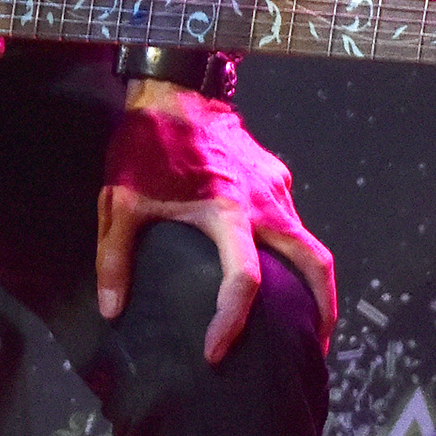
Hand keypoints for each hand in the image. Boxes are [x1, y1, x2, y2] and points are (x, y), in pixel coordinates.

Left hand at [96, 80, 336, 363]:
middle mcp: (264, 202)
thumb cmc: (148, 140)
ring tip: (304, 319)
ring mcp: (276, 187)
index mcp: (227, 210)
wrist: (176, 84)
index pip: (243, 280)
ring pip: (310, 242)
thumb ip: (114, 256)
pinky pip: (293, 221)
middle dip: (323, 310)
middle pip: (315, 264)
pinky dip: (294, 252)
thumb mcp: (121, 199)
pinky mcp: (275, 175)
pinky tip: (276, 268)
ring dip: (313, 283)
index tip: (216, 351)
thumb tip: (112, 309)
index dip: (231, 322)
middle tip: (316, 347)